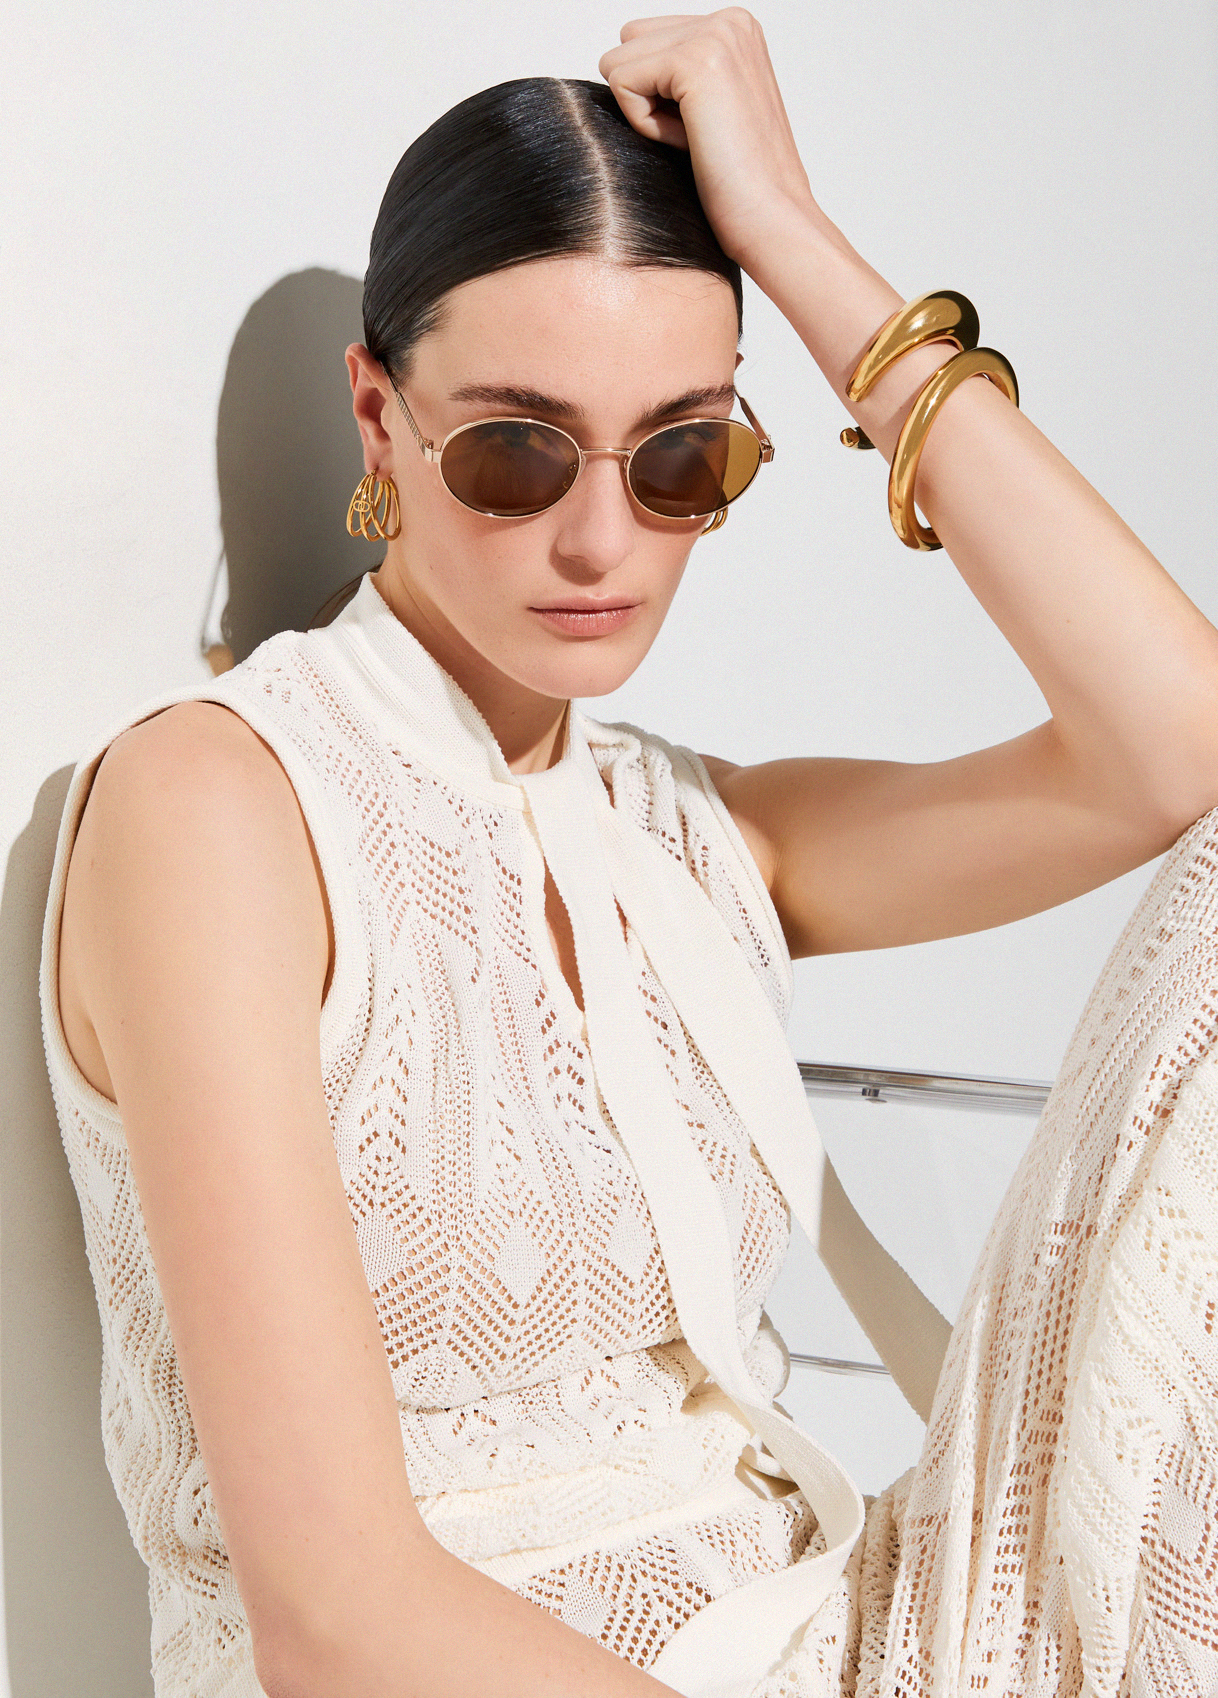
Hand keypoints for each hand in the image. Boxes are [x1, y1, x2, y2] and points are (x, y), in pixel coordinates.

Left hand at [598, 10, 820, 273]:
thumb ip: (674, 78)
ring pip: (619, 63)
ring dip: (647, 115)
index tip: (706, 131)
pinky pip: (622, 83)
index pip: (643, 40)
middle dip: (647, 99)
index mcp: (733, 29)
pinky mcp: (695, 59)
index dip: (658, 98)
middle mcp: (728, 20)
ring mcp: (715, 34)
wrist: (772, 222)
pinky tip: (691, 144)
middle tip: (699, 138)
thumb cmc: (740, 188)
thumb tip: (615, 66)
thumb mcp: (708, 113)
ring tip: (698, 141)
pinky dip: (646, 125)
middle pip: (627, 45)